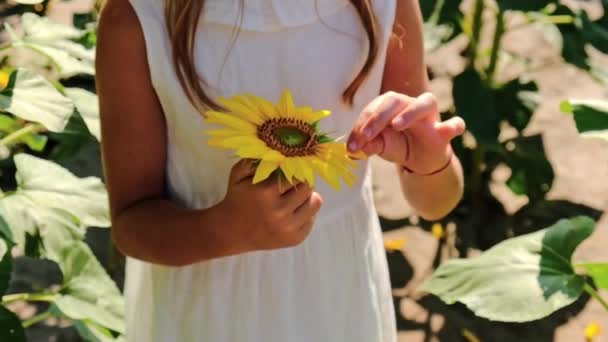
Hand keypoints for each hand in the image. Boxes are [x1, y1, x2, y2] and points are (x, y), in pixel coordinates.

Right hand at [219, 160, 322, 251]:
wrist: (230, 233)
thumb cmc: (237, 199)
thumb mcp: (238, 175)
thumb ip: (254, 159)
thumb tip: (277, 147)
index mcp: (265, 192)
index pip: (296, 174)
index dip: (295, 171)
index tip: (292, 171)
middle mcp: (278, 211)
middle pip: (308, 187)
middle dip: (302, 183)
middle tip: (294, 185)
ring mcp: (287, 228)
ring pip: (315, 203)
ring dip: (307, 198)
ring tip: (295, 199)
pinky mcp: (294, 240)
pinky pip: (312, 220)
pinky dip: (305, 215)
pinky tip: (291, 214)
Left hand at [347, 92, 464, 173]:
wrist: (419, 160)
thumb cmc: (397, 145)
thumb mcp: (380, 146)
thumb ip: (368, 145)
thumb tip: (353, 151)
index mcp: (390, 105)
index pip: (373, 109)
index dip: (361, 126)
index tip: (352, 146)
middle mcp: (410, 104)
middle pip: (394, 100)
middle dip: (378, 117)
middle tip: (367, 136)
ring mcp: (430, 115)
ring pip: (424, 102)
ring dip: (409, 113)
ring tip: (396, 125)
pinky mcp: (445, 130)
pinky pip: (455, 124)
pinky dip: (454, 125)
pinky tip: (451, 129)